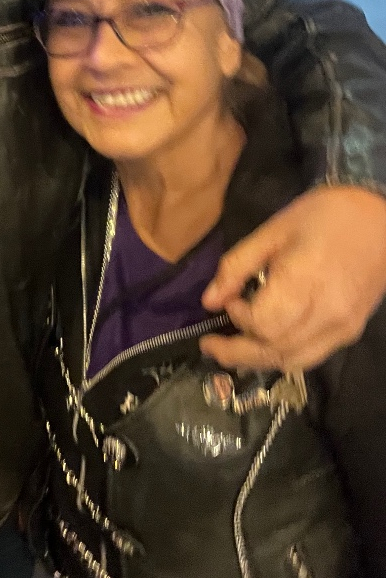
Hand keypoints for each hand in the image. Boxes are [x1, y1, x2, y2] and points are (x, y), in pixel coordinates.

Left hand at [200, 186, 385, 370]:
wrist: (379, 218)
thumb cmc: (322, 216)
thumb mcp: (271, 231)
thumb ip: (236, 266)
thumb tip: (209, 301)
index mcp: (305, 282)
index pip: (263, 324)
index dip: (238, 318)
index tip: (229, 300)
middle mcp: (328, 313)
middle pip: (276, 350)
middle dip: (236, 353)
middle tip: (209, 345)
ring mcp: (344, 327)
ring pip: (293, 361)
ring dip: (258, 360)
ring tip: (230, 350)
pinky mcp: (351, 332)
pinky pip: (312, 356)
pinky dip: (283, 356)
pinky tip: (264, 345)